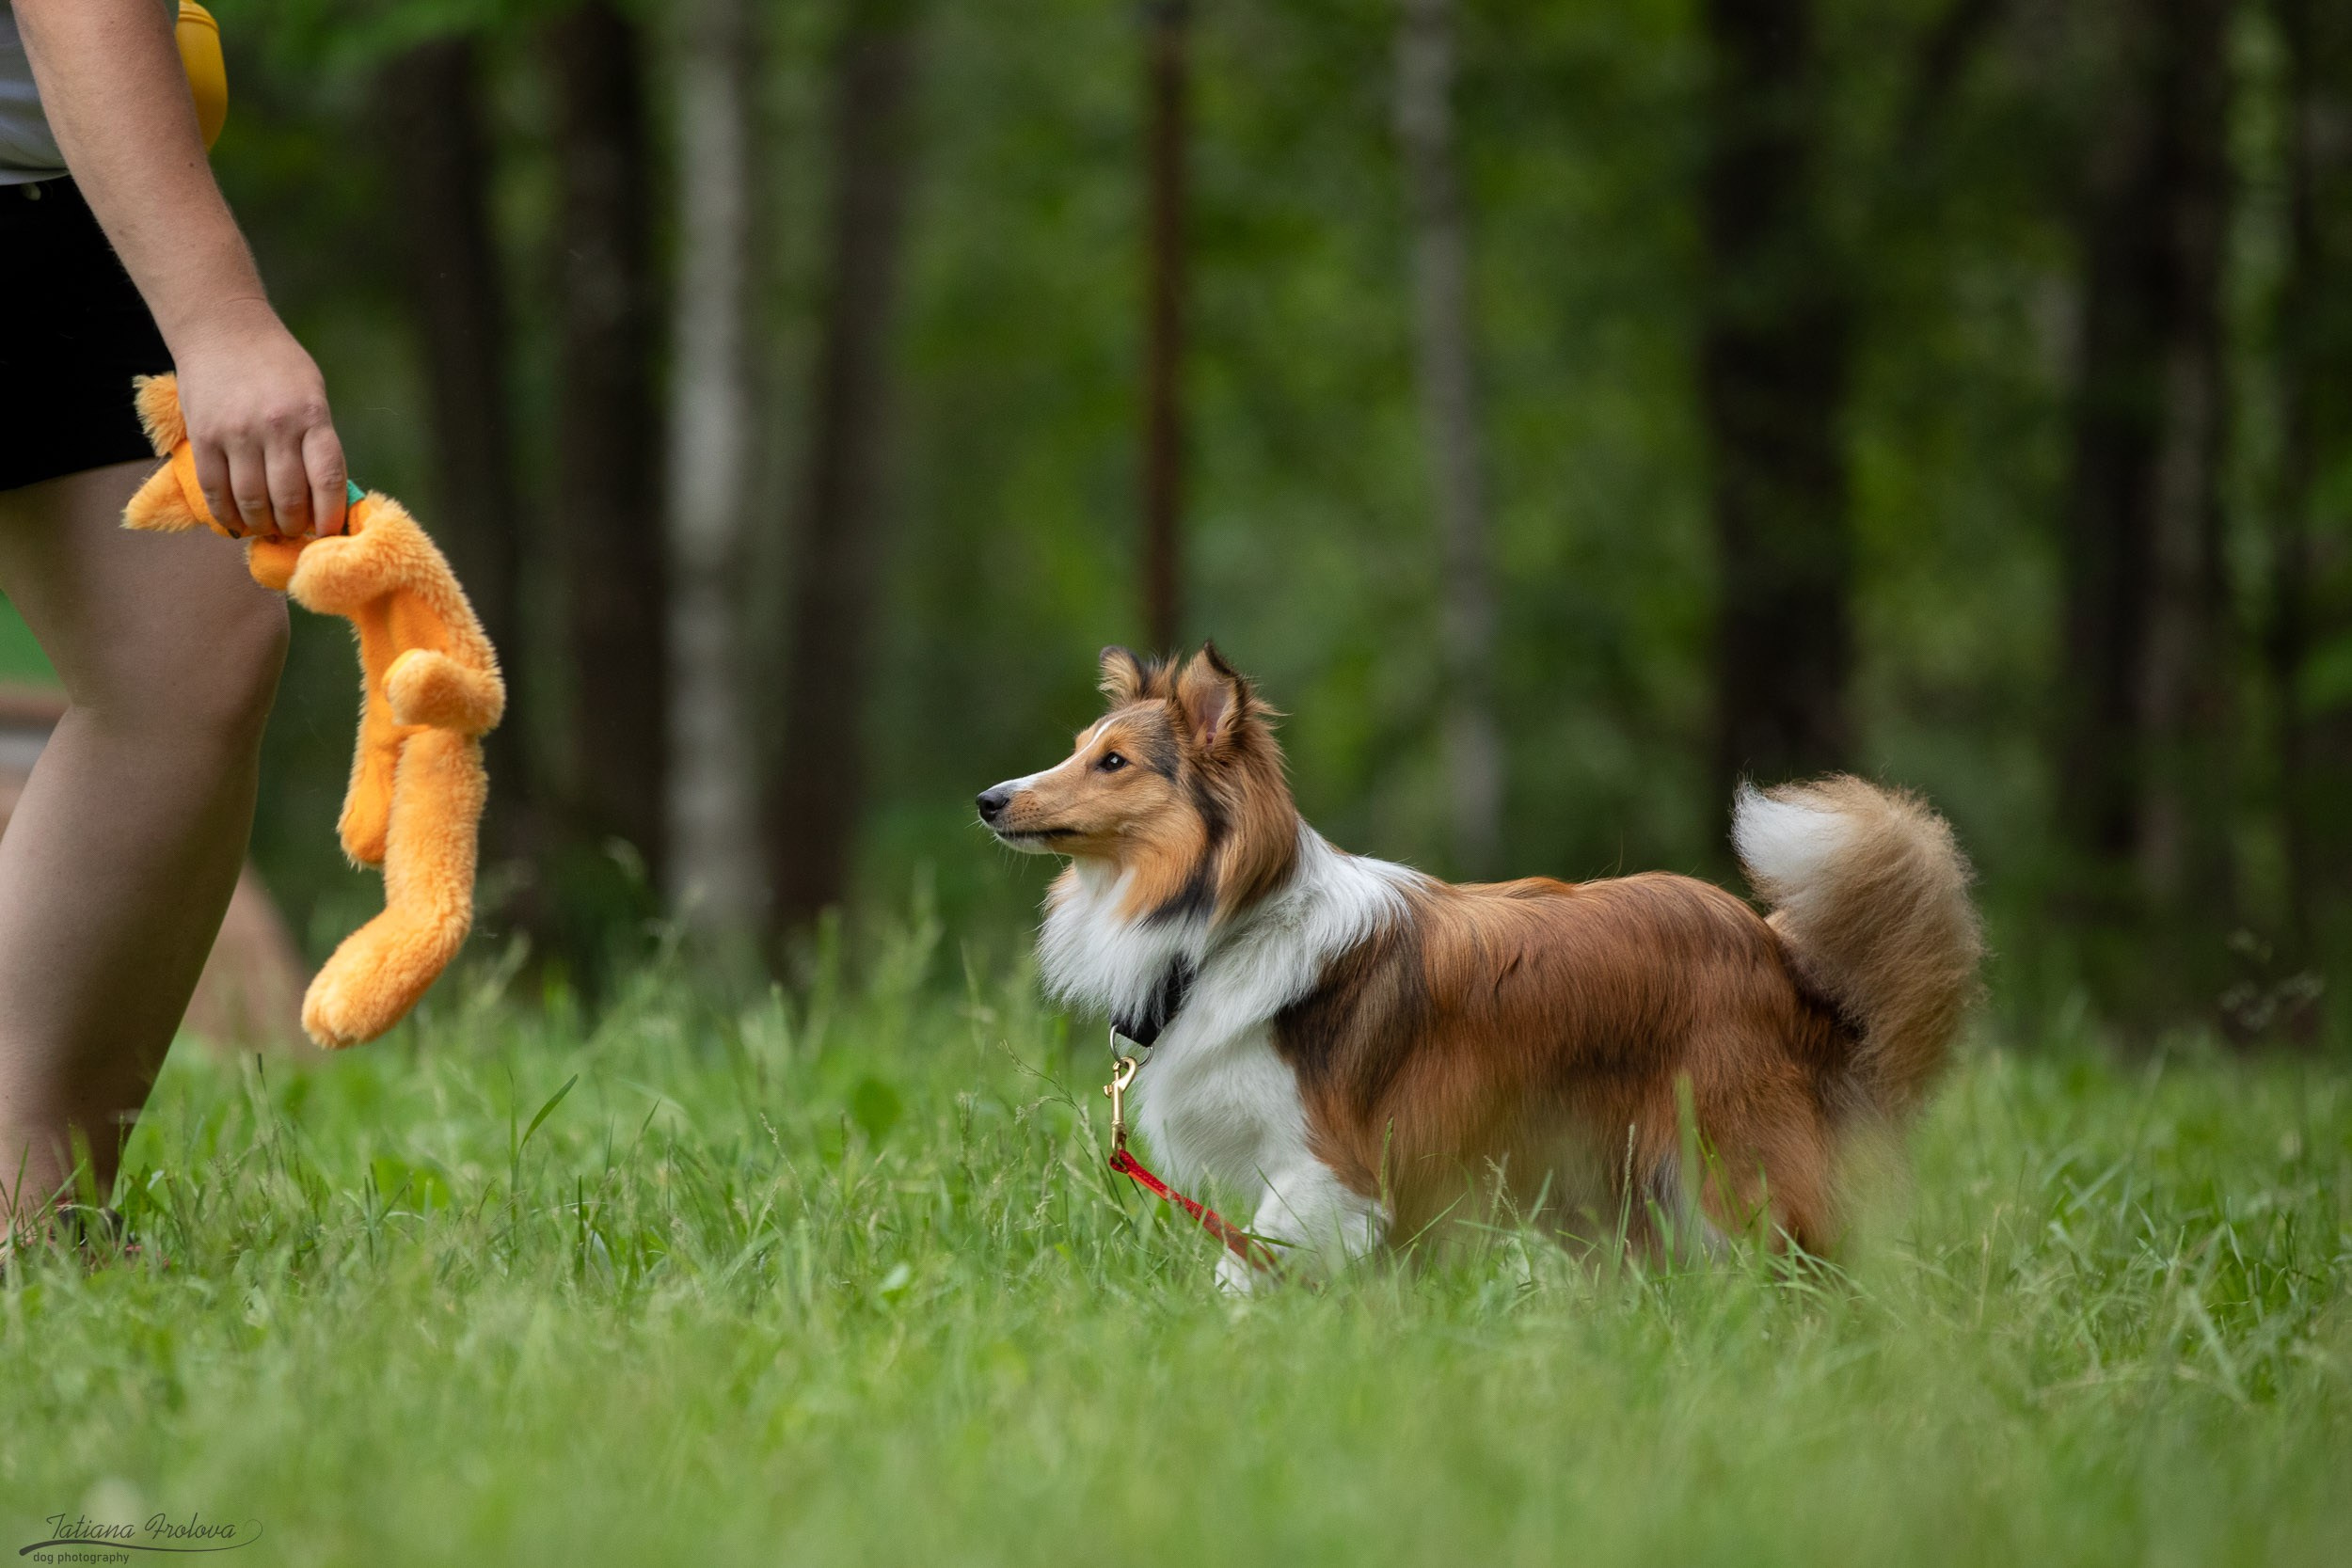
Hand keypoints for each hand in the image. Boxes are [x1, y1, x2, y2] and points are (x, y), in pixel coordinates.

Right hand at [169, 299, 346, 538]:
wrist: (222, 329)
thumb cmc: (277, 365)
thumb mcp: (312, 395)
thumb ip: (318, 440)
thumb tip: (325, 496)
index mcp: (311, 416)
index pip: (328, 479)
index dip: (329, 515)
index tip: (328, 531)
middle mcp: (275, 427)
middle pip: (288, 498)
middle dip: (295, 526)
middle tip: (295, 532)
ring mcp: (236, 433)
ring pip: (251, 501)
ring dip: (262, 525)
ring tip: (268, 529)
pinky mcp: (203, 436)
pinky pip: (214, 490)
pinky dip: (226, 515)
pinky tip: (236, 524)